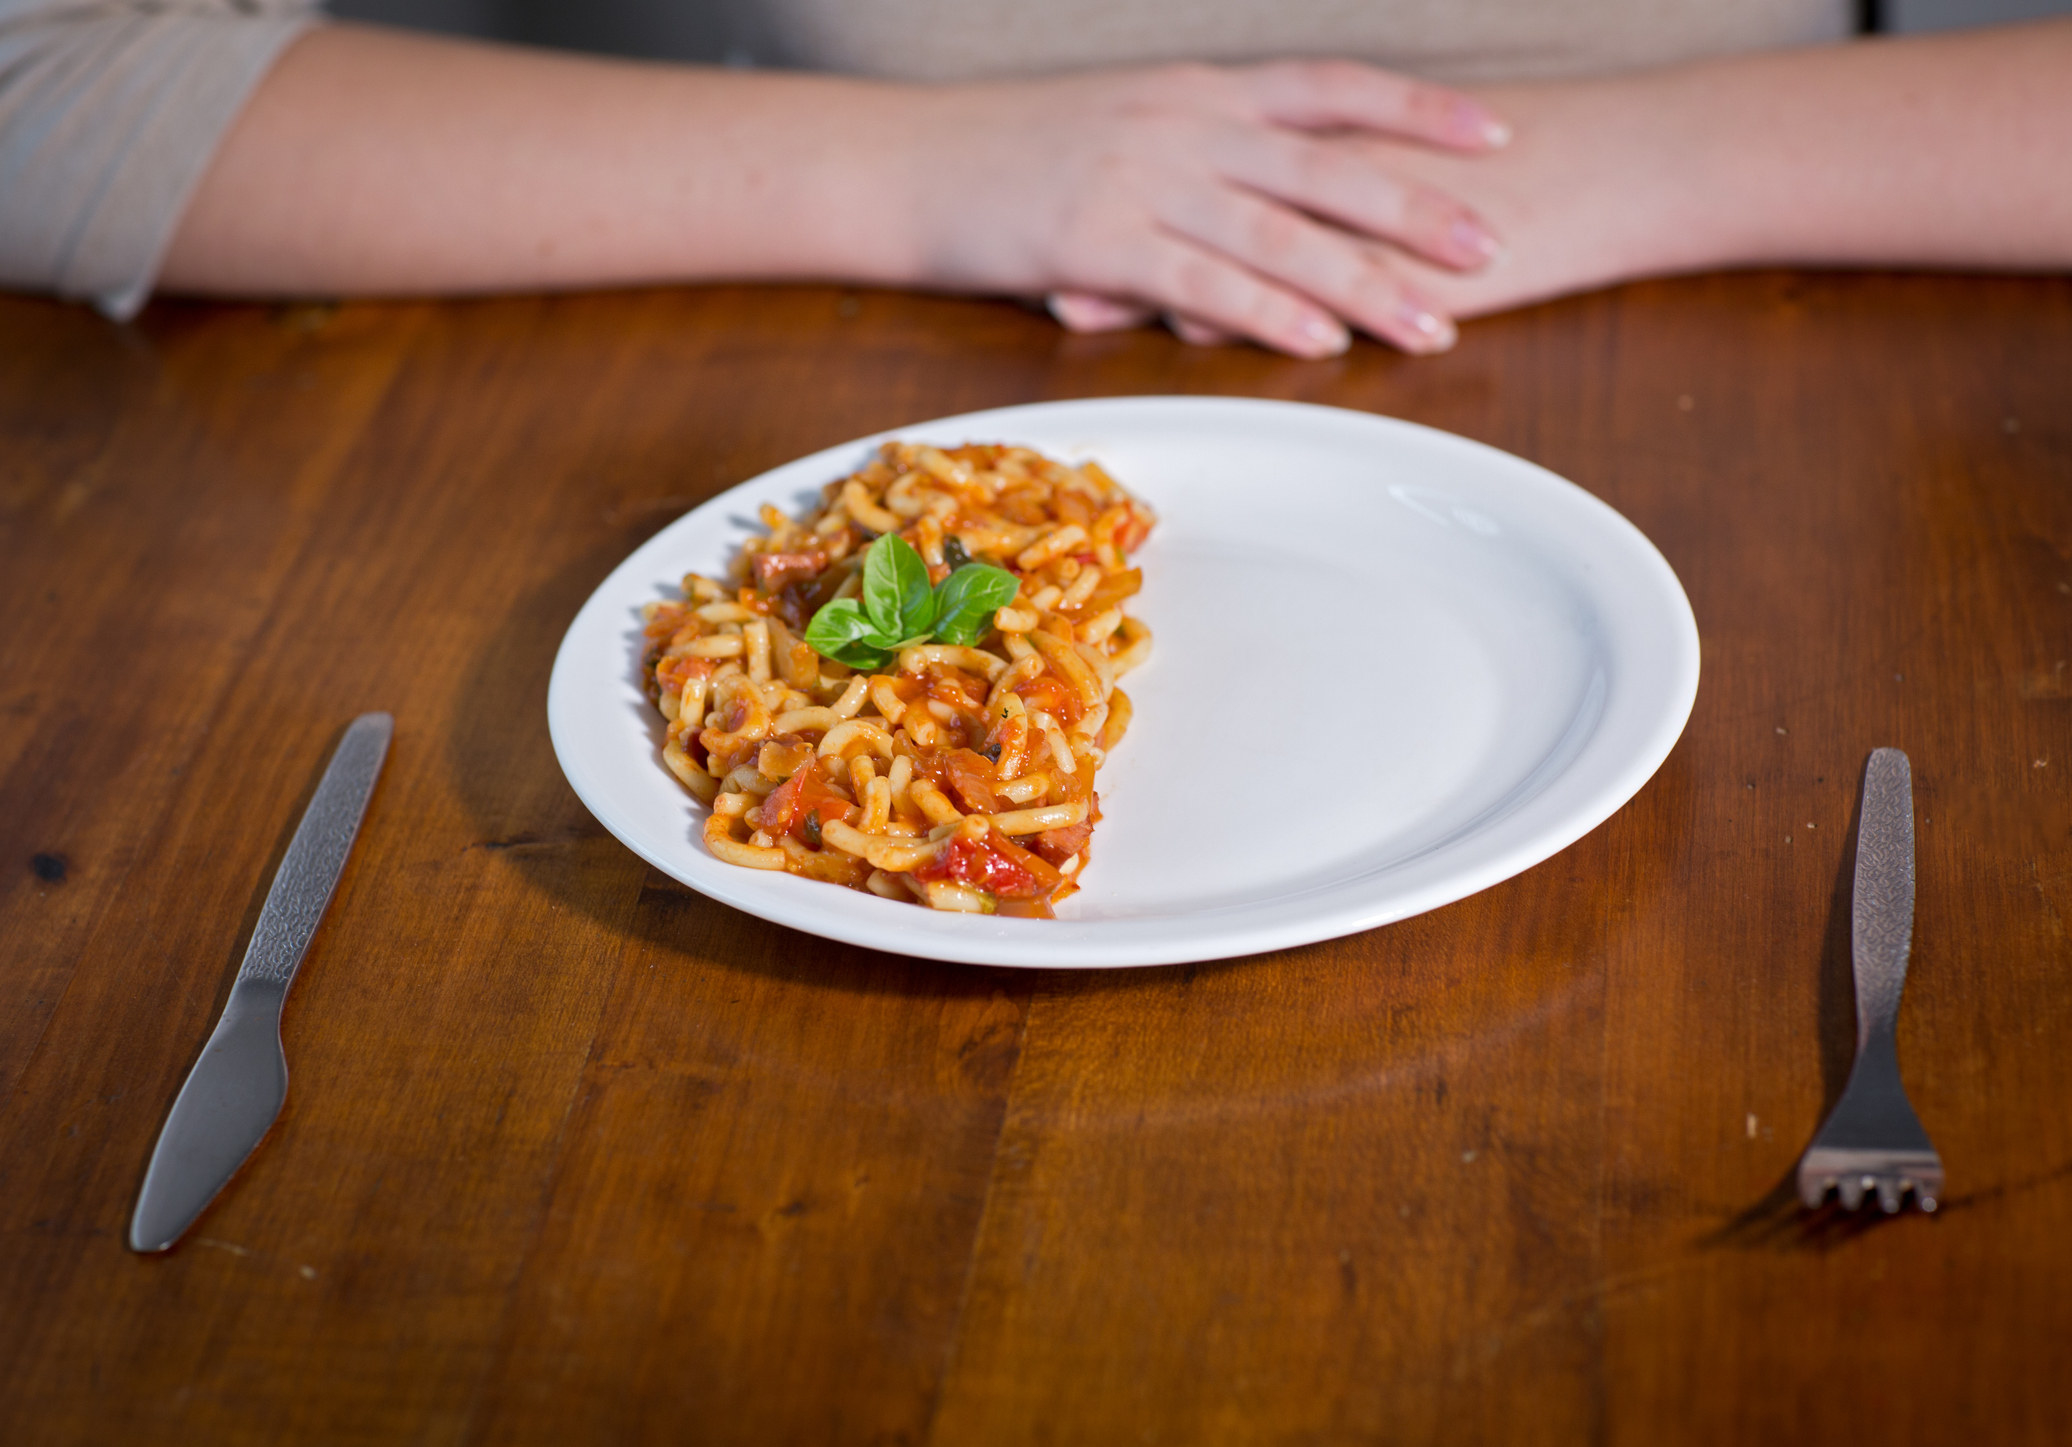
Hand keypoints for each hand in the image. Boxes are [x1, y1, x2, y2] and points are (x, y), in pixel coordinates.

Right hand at [896, 61, 1512, 356]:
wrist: (903, 161)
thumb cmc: (1005, 153)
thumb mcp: (1114, 123)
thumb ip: (1193, 149)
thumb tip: (1254, 188)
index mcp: (1194, 90)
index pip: (1331, 88)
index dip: (1416, 111)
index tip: (1491, 135)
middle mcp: (1183, 125)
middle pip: (1326, 165)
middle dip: (1419, 207)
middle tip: (1494, 247)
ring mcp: (1143, 180)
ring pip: (1280, 232)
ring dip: (1364, 281)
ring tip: (1431, 323)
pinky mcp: (1100, 241)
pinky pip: (1205, 282)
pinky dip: (1271, 313)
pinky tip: (1323, 343)